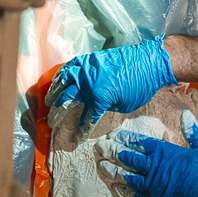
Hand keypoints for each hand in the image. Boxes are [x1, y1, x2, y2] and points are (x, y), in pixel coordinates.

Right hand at [48, 36, 177, 129]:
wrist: (149, 61)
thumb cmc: (140, 86)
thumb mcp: (124, 105)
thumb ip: (105, 106)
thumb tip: (94, 107)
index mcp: (98, 97)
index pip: (86, 117)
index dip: (80, 129)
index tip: (76, 138)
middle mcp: (88, 82)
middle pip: (67, 99)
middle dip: (58, 112)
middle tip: (51, 121)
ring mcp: (87, 68)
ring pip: (64, 80)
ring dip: (54, 92)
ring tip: (48, 100)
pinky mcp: (90, 59)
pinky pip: (70, 67)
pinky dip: (61, 74)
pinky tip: (58, 80)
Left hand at [98, 110, 197, 196]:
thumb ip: (192, 131)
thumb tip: (185, 114)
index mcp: (166, 153)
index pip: (140, 142)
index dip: (125, 138)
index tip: (113, 135)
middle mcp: (155, 168)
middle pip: (128, 158)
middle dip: (112, 151)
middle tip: (99, 147)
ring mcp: (154, 186)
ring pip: (128, 177)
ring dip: (113, 171)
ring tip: (101, 166)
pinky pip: (136, 196)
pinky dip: (125, 191)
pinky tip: (116, 188)